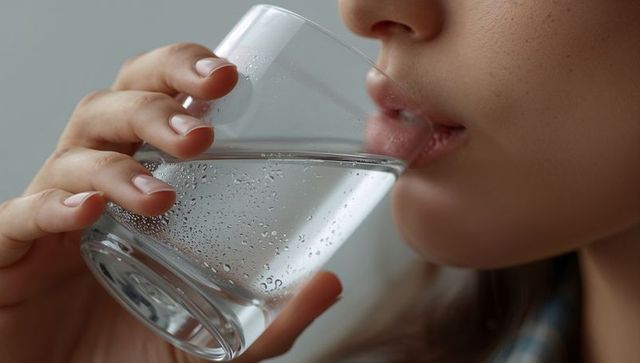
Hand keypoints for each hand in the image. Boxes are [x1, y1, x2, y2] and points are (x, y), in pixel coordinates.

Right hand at [0, 43, 341, 362]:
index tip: (229, 76)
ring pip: (75, 153)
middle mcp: (97, 185)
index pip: (157, 104)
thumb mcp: (215, 335)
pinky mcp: (12, 253)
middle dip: (157, 97)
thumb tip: (330, 283)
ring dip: (121, 163)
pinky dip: (54, 206)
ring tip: (164, 194)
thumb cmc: (134, 349)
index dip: (182, 77)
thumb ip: (271, 318)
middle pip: (115, 105)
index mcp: (141, 184)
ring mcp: (53, 215)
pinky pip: (23, 215)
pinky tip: (89, 211)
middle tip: (205, 119)